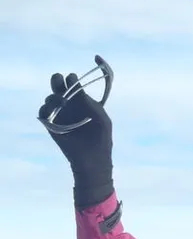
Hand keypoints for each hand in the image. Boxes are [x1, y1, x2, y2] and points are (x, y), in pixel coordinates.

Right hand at [38, 72, 113, 207]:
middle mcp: (70, 106)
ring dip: (54, 98)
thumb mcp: (101, 119)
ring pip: (50, 99)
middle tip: (59, 82)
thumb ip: (90, 103)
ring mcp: (60, 115)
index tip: (71, 78)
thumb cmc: (101, 139)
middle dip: (57, 82)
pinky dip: (47, 110)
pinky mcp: (51, 125)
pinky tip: (54, 112)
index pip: (73, 86)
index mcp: (83, 103)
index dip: (71, 79)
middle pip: (58, 87)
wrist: (93, 161)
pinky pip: (44, 113)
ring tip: (62, 103)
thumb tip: (76, 85)